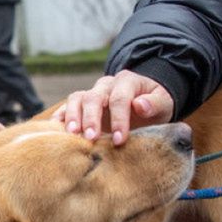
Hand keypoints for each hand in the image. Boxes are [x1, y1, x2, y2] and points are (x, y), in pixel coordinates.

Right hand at [54, 70, 173, 145]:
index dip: (119, 119)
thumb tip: (140, 105)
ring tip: (72, 135)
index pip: (119, 98)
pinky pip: (68, 106)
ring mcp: (92, 93)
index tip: (119, 140)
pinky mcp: (83, 105)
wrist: (147, 102)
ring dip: (73, 117)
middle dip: (91, 118)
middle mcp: (106, 85)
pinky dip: (61, 117)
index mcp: (127, 81)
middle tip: (91, 138)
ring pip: (77, 98)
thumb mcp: (165, 103)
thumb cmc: (156, 104)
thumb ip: (155, 103)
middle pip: (93, 97)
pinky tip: (55, 130)